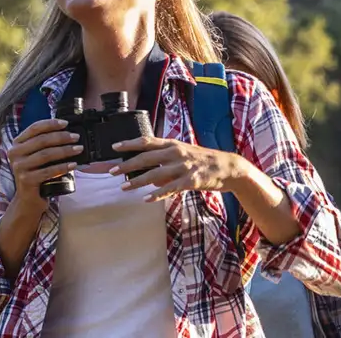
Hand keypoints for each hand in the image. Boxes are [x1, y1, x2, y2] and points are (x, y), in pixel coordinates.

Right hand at [5, 118, 81, 209]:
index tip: (66, 123)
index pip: (34, 128)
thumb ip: (45, 144)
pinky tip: (73, 164)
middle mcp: (15, 154)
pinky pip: (48, 171)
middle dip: (61, 137)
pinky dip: (63, 167)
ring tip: (78, 149)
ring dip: (65, 151)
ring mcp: (19, 167)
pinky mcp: (26, 180)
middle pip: (41, 140)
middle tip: (76, 137)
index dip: (51, 124)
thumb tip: (68, 133)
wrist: (28, 200)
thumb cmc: (36, 175)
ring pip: (46, 155)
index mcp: (17, 144)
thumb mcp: (37, 157)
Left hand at [109, 136, 250, 201]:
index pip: (146, 141)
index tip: (114, 147)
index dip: (129, 144)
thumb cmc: (204, 161)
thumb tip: (149, 177)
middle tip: (112, 172)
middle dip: (127, 165)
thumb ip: (165, 163)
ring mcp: (183, 167)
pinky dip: (157, 194)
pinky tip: (146, 199)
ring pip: (154, 174)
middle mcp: (176, 153)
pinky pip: (169, 188)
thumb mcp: (184, 155)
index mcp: (173, 144)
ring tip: (123, 188)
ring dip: (137, 182)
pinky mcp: (190, 180)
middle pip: (146, 158)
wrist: (228, 168)